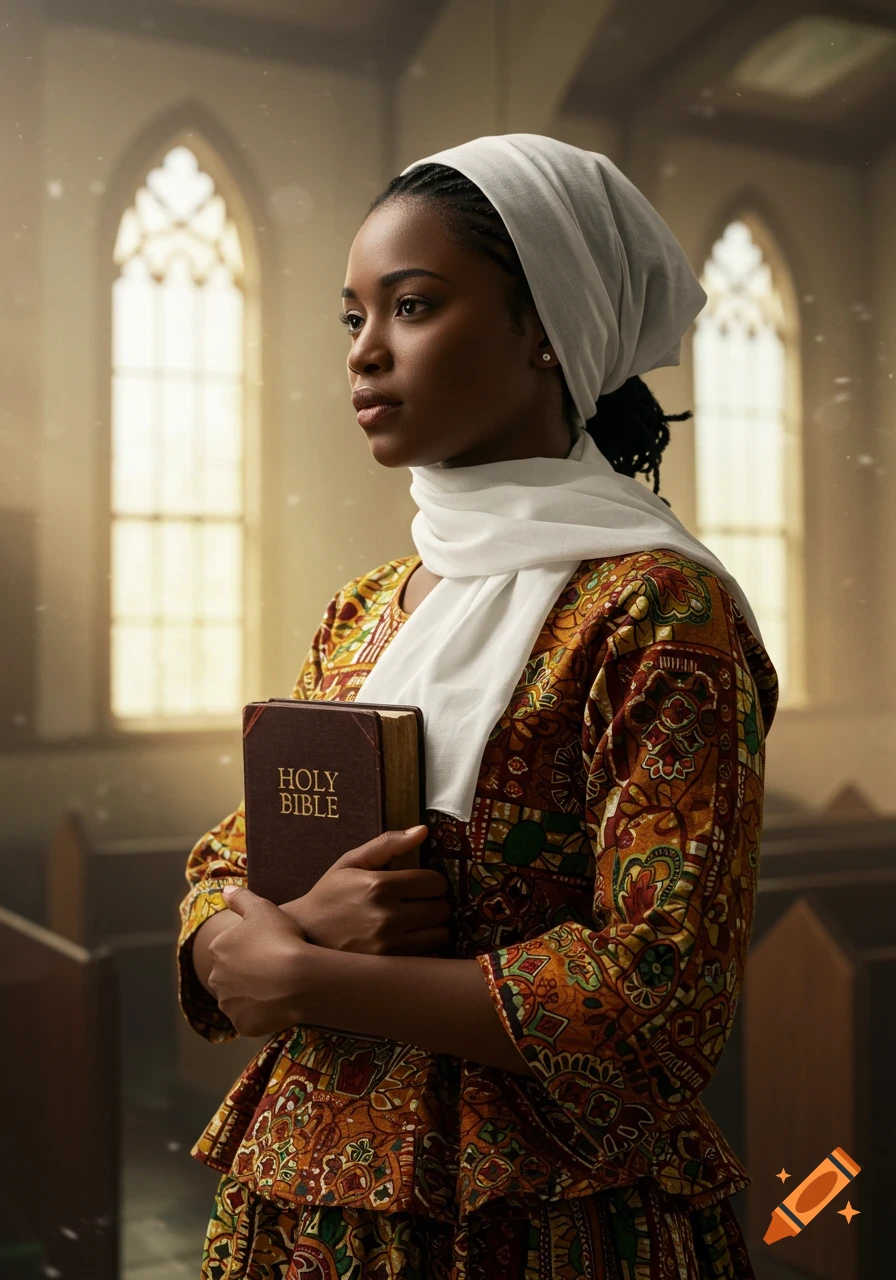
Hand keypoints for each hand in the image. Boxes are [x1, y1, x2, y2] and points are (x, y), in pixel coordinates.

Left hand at [206, 885, 309, 1037]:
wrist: (298, 978)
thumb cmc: (282, 939)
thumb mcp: (263, 908)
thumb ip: (240, 898)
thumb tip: (224, 891)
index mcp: (218, 949)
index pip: (229, 949)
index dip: (251, 948)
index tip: (269, 948)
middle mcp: (215, 978)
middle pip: (230, 975)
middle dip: (246, 973)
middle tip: (274, 968)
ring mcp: (228, 1004)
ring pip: (237, 999)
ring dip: (251, 994)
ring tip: (278, 987)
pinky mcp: (242, 1025)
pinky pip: (249, 1019)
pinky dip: (260, 1014)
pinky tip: (278, 1004)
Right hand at [278, 825, 453, 955]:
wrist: (303, 935)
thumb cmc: (330, 895)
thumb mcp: (352, 862)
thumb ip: (389, 843)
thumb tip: (423, 830)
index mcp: (379, 885)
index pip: (435, 882)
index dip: (432, 881)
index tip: (420, 885)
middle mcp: (386, 916)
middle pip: (442, 908)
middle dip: (434, 903)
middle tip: (419, 904)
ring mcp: (388, 945)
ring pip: (441, 934)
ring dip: (434, 927)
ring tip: (416, 922)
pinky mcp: (388, 966)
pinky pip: (428, 955)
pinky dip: (425, 947)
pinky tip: (409, 939)